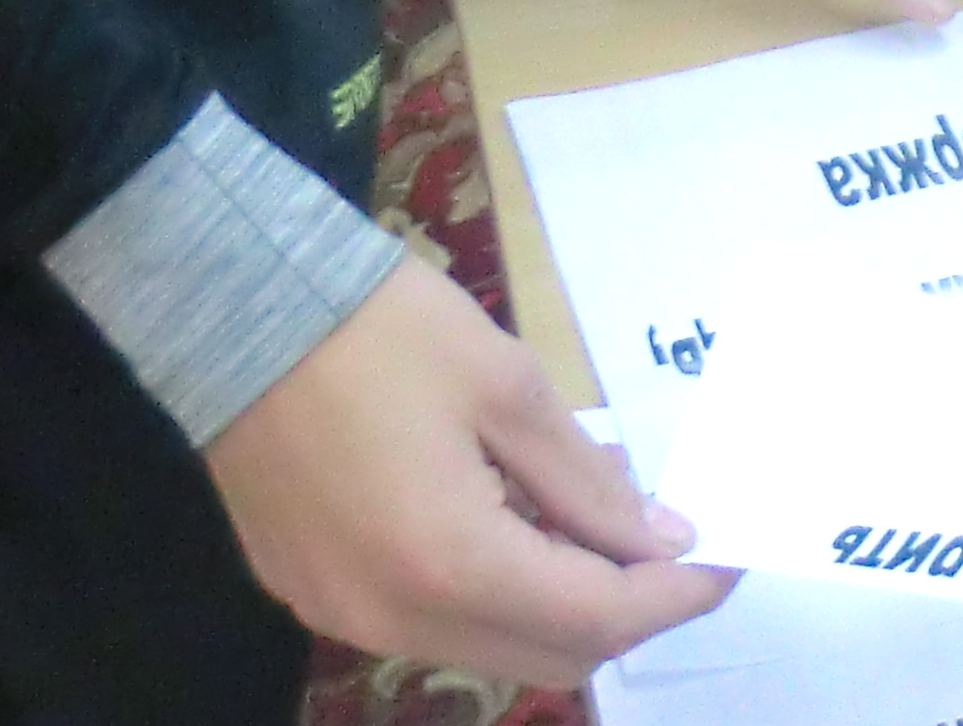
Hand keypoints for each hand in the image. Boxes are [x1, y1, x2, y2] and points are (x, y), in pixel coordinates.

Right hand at [205, 253, 728, 686]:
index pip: (599, 621)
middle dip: (624, 607)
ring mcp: (345, 617)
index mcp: (452, 568)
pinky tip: (511, 520)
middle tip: (665, 537)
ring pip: (489, 650)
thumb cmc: (382, 330)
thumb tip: (660, 540)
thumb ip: (591, 481)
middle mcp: (395, 622)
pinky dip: (491, 593)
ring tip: (589, 517)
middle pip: (549, 656)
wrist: (235, 307)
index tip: (727, 557)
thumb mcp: (510, 387)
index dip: (676, 596)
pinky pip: (430, 626)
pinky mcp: (313, 595)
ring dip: (557, 602)